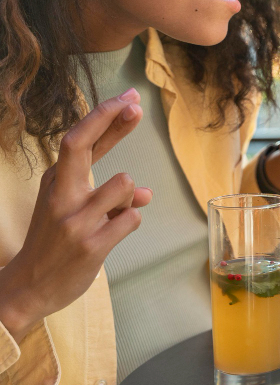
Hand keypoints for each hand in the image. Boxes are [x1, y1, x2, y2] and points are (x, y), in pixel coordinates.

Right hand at [0, 90, 152, 342]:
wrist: (28, 287)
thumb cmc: (55, 242)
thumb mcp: (72, 208)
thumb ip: (109, 194)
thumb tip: (146, 194)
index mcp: (55, 182)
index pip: (77, 138)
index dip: (104, 115)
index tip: (128, 97)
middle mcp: (60, 196)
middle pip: (80, 144)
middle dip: (111, 120)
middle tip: (135, 106)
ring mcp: (74, 221)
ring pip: (124, 183)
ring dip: (130, 197)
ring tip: (113, 215)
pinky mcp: (90, 246)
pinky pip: (131, 218)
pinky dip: (131, 221)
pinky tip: (114, 233)